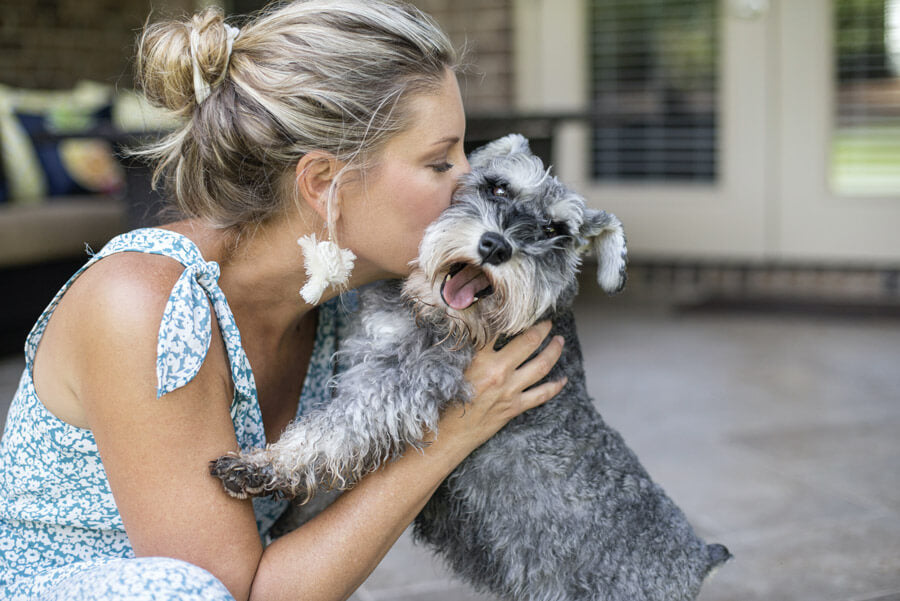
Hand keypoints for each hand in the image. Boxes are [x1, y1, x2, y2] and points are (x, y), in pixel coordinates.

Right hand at [436, 321, 566, 454]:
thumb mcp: (448, 367)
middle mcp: (498, 371)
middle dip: (541, 328)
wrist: (447, 436)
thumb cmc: (443, 401)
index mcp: (479, 358)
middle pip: (528, 342)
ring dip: (553, 351)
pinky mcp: (514, 407)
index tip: (517, 305)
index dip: (509, 314)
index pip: (498, 327)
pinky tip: (563, 379)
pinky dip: (555, 386)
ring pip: (541, 365)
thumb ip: (463, 348)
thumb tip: (472, 326)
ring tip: (559, 341)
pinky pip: (542, 395)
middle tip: (547, 320)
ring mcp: (509, 390)